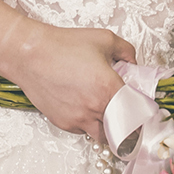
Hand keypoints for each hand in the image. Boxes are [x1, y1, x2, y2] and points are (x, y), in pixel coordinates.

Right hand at [0, 20, 134, 144]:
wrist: (31, 55)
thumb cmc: (64, 45)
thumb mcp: (104, 39)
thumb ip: (126, 51)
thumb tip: (133, 63)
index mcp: (108, 88)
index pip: (135, 114)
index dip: (141, 114)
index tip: (143, 111)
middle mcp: (94, 109)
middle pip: (120, 131)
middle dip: (126, 123)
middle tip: (125, 111)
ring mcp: (78, 119)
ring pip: (101, 134)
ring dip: (107, 125)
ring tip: (103, 107)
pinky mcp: (63, 123)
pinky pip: (83, 130)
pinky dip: (88, 122)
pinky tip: (84, 104)